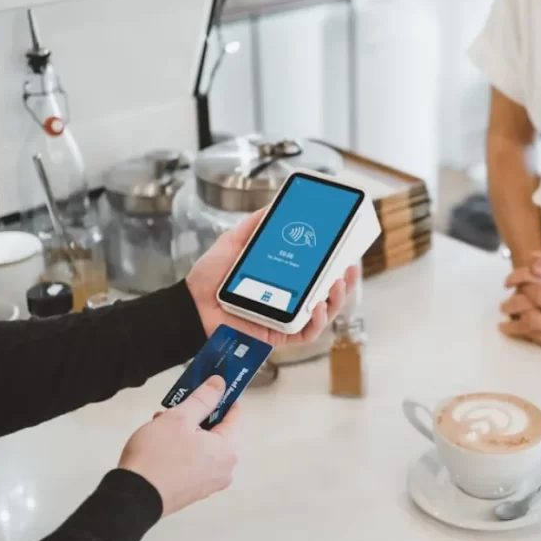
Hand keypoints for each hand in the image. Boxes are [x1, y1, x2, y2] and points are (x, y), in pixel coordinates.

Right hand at [119, 376, 239, 516]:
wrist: (133, 497)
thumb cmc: (158, 456)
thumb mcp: (180, 418)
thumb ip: (203, 398)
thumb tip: (220, 384)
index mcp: (229, 450)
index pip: (235, 414)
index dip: (221, 397)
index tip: (207, 386)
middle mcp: (225, 469)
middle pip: (218, 431)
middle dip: (197, 416)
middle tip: (176, 408)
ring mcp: (209, 483)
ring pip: (204, 447)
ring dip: (186, 432)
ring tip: (161, 423)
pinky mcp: (193, 492)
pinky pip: (194, 463)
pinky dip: (183, 450)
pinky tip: (161, 444)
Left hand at [186, 208, 360, 345]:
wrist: (191, 305)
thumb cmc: (211, 278)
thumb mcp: (234, 243)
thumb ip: (255, 225)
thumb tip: (275, 204)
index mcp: (284, 279)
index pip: (317, 272)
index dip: (336, 263)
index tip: (347, 249)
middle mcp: (290, 299)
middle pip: (327, 293)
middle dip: (345, 281)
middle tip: (349, 266)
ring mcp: (286, 318)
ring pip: (323, 314)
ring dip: (335, 299)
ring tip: (336, 283)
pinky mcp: (279, 336)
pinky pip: (306, 333)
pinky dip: (316, 322)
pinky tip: (316, 306)